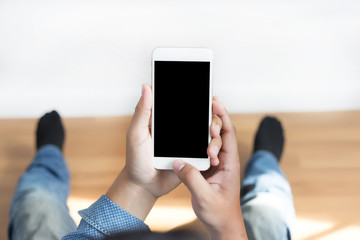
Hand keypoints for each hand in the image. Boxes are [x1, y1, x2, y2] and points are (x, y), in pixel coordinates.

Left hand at [106, 84, 222, 220]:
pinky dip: (212, 148)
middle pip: (200, 115)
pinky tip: (213, 149)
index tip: (206, 92)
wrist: (144, 185)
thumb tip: (146, 87)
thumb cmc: (135, 158)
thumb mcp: (136, 133)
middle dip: (210, 114)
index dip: (195, 95)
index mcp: (165, 119)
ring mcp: (187, 142)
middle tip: (212, 116)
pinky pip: (206, 149)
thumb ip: (142, 111)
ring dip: (213, 130)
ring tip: (213, 133)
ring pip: (206, 131)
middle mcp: (179, 129)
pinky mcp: (192, 156)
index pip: (183, 103)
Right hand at [173, 99, 247, 239]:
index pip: (228, 135)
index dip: (223, 117)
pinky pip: (202, 150)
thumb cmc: (219, 213)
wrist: (221, 224)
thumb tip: (178, 162)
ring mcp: (216, 164)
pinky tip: (188, 136)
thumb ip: (192, 179)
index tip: (215, 103)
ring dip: (204, 130)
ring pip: (211, 140)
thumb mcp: (205, 197)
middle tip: (204, 107)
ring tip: (196, 118)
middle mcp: (225, 161)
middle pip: (221, 133)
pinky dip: (196, 142)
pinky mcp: (208, 169)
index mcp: (230, 164)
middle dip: (213, 119)